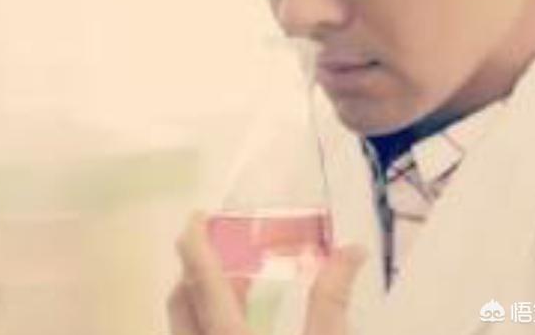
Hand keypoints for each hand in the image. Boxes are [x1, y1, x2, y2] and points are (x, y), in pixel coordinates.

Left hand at [167, 212, 365, 334]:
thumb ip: (333, 299)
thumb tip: (353, 251)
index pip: (201, 276)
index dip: (195, 241)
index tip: (198, 214)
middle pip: (182, 296)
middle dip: (198, 264)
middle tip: (226, 245)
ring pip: (184, 320)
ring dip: (205, 292)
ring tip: (243, 278)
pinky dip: (210, 314)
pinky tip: (244, 317)